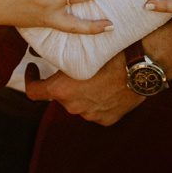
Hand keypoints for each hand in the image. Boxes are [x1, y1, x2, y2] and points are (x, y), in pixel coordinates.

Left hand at [26, 63, 144, 125]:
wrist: (141, 66)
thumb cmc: (112, 53)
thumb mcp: (81, 53)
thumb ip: (63, 59)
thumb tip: (48, 53)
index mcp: (61, 90)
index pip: (32, 91)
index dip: (30, 80)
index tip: (33, 69)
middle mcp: (72, 106)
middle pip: (61, 95)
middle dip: (66, 84)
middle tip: (79, 69)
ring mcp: (89, 115)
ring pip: (81, 103)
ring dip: (85, 93)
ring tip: (100, 77)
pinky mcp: (106, 119)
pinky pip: (98, 111)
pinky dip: (101, 102)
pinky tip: (111, 88)